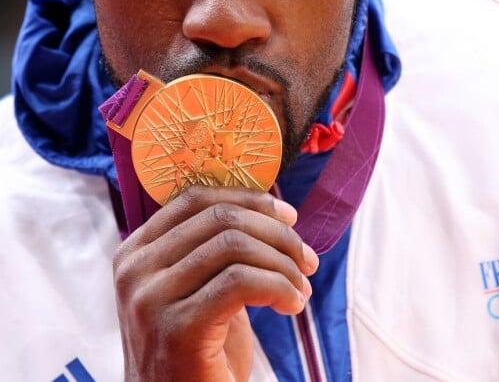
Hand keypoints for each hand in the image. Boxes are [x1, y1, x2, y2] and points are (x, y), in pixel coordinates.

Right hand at [113, 186, 318, 381]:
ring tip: (300, 288)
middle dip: (276, 233)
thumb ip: (213, 249)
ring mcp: (150, 299)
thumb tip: (269, 208)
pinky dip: (279, 287)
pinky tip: (292, 305)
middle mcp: (135, 270)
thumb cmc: (195, 355)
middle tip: (306, 259)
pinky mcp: (177, 329)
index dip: (248, 199)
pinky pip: (242, 282)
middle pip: (220, 219)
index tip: (288, 215)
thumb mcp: (197, 290)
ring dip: (282, 263)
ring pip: (234, 245)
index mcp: (136, 252)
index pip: (195, 199)